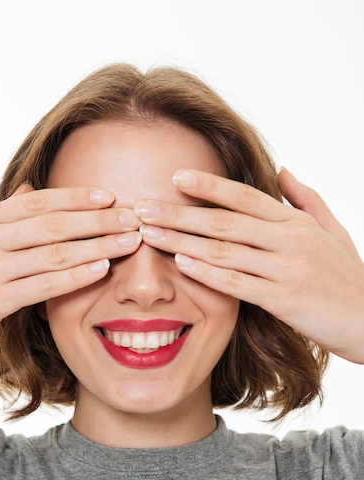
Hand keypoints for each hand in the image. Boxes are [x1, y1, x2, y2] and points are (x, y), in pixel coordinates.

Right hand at [0, 184, 140, 359]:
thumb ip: (5, 216)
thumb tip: (30, 187)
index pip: (38, 202)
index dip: (76, 197)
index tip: (110, 196)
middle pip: (53, 223)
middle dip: (98, 220)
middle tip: (132, 217)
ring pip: (54, 252)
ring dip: (97, 245)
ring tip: (128, 242)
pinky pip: (44, 284)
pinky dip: (76, 276)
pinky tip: (101, 268)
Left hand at [136, 168, 363, 363]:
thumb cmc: (349, 276)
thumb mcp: (332, 230)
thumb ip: (306, 199)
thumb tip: (282, 170)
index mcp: (295, 222)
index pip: (245, 196)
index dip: (209, 186)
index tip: (175, 177)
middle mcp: (289, 241)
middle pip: (225, 222)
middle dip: (180, 213)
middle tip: (143, 208)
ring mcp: (286, 270)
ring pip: (225, 251)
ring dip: (183, 241)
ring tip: (150, 235)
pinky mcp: (284, 301)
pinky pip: (238, 283)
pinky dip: (208, 273)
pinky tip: (181, 264)